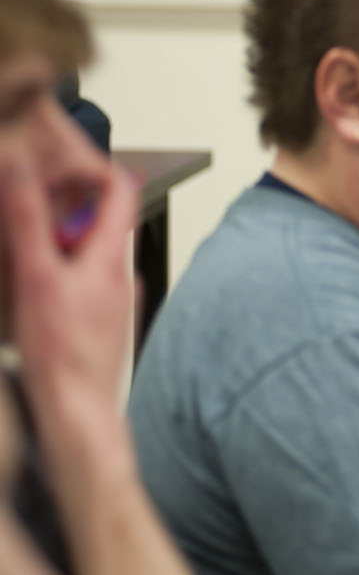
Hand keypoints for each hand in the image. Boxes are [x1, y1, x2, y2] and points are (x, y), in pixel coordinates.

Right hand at [2, 158, 137, 460]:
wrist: (79, 411)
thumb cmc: (62, 353)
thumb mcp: (36, 277)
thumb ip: (28, 222)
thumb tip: (21, 174)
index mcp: (112, 256)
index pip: (121, 191)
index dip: (95, 168)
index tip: (62, 163)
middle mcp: (121, 274)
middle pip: (100, 222)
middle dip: (65, 208)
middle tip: (28, 206)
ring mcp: (115, 299)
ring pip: (89, 254)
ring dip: (60, 244)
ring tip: (25, 253)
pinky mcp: (102, 322)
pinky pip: (84, 283)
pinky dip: (61, 274)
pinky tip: (34, 291)